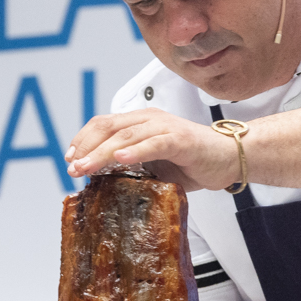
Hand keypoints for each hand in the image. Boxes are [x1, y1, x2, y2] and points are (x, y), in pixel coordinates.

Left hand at [66, 108, 239, 191]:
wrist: (229, 159)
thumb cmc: (194, 162)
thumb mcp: (154, 165)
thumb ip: (131, 167)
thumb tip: (101, 180)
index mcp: (141, 122)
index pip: (103, 124)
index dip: (83, 139)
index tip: (70, 158)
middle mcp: (150, 120)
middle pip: (109, 127)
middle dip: (86, 147)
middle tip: (73, 167)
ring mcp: (166, 128)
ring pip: (126, 135)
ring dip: (103, 152)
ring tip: (87, 167)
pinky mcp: (182, 140)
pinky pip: (155, 143)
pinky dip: (136, 151)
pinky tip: (121, 159)